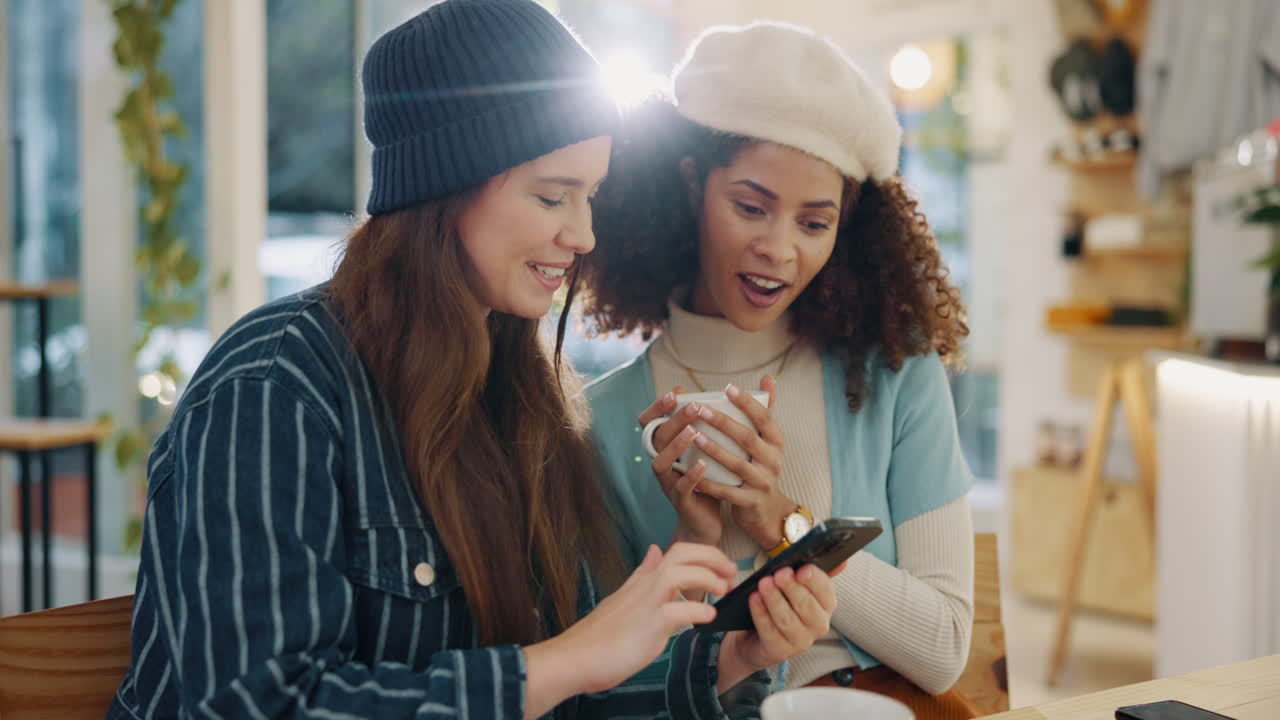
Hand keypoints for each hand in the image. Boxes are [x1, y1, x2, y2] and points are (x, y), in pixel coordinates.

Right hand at [530, 543, 734, 702]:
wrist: (575, 658)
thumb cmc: (599, 635)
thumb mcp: (624, 598)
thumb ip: (642, 574)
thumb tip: (654, 551)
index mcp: (642, 581)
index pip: (676, 552)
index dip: (704, 554)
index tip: (722, 566)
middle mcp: (645, 586)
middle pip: (681, 553)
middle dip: (711, 557)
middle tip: (731, 572)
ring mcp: (645, 604)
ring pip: (679, 573)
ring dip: (706, 578)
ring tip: (723, 590)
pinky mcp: (646, 627)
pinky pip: (676, 612)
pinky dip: (696, 611)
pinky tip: (708, 617)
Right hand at [638, 387, 722, 545]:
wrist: (707, 520)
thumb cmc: (709, 478)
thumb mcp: (708, 449)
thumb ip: (711, 424)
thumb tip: (725, 393)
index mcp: (666, 448)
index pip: (650, 422)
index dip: (657, 407)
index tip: (675, 392)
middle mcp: (662, 463)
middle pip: (656, 437)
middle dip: (673, 419)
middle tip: (693, 406)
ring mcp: (668, 482)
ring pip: (661, 461)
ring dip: (676, 445)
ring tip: (692, 431)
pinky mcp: (680, 501)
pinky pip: (680, 486)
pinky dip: (690, 474)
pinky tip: (703, 464)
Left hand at [684, 377, 794, 548]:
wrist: (765, 511)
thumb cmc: (760, 467)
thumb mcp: (768, 441)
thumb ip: (766, 410)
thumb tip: (766, 377)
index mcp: (776, 442)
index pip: (765, 418)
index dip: (748, 403)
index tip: (728, 387)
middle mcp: (773, 461)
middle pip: (748, 438)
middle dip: (724, 422)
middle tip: (701, 409)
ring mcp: (762, 483)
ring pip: (736, 464)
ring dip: (714, 449)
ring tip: (694, 435)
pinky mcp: (749, 502)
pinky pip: (726, 491)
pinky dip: (708, 482)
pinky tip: (690, 471)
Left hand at [716, 562, 845, 690]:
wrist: (754, 636)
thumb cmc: (780, 603)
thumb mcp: (794, 585)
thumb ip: (810, 572)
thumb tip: (842, 562)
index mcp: (825, 605)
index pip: (826, 591)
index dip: (815, 580)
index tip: (801, 569)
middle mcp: (818, 625)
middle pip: (807, 606)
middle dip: (792, 588)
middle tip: (779, 573)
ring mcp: (800, 641)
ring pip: (788, 619)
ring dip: (775, 599)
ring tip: (763, 583)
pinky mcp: (779, 651)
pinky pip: (770, 631)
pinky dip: (761, 613)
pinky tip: (754, 598)